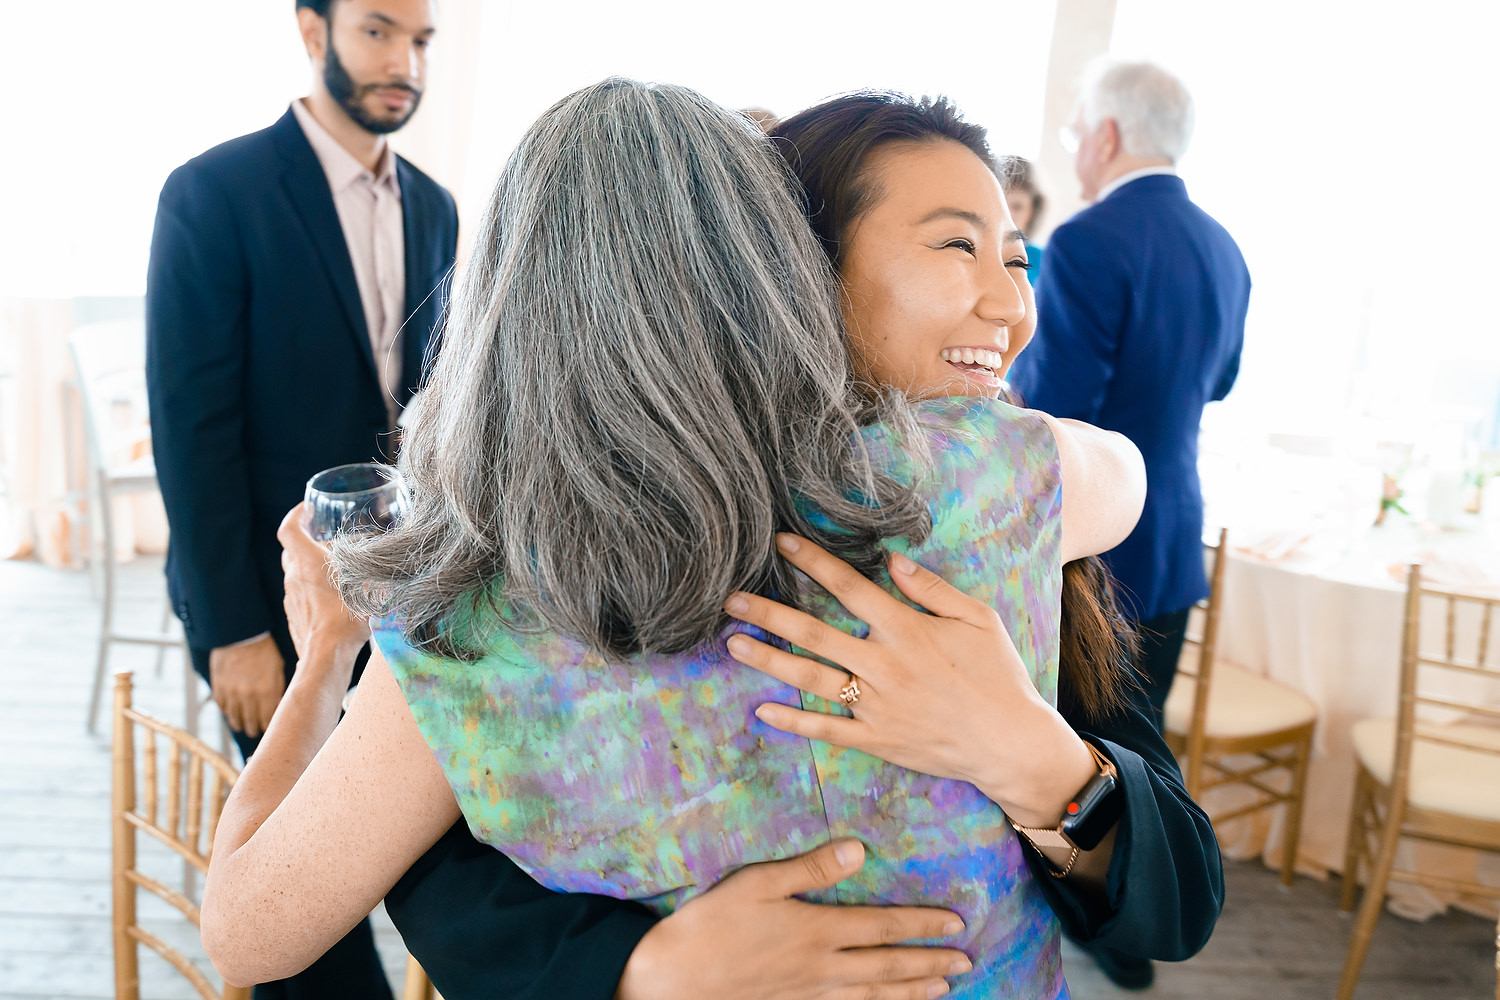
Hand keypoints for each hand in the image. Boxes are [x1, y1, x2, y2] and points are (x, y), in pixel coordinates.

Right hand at [208, 634, 284, 737]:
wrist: (240, 634)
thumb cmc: (264, 650)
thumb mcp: (278, 668)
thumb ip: (277, 689)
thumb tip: (278, 707)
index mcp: (266, 690)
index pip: (268, 719)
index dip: (269, 727)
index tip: (271, 730)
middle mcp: (247, 695)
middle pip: (250, 722)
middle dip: (254, 729)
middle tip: (256, 731)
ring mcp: (231, 692)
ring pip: (234, 718)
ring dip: (239, 724)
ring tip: (243, 726)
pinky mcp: (218, 686)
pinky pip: (222, 706)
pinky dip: (227, 712)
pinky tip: (231, 713)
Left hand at [278, 502, 369, 677]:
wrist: (326, 656)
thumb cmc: (345, 619)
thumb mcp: (368, 587)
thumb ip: (377, 568)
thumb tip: (393, 558)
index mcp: (307, 562)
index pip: (289, 529)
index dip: (296, 515)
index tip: (309, 510)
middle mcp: (294, 576)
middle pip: (292, 549)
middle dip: (308, 541)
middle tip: (329, 541)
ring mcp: (291, 597)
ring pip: (297, 572)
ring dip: (312, 567)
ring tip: (337, 571)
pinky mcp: (294, 614)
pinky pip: (301, 593)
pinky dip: (312, 588)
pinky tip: (333, 598)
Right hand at [615, 839, 969, 999]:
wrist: (676, 977)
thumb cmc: (713, 922)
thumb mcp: (759, 881)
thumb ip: (812, 867)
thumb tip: (859, 850)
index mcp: (818, 929)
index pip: (884, 926)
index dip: (922, 924)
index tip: (956, 923)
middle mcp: (823, 967)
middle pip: (889, 966)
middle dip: (930, 962)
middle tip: (966, 961)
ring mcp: (810, 992)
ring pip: (874, 995)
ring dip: (912, 991)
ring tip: (942, 987)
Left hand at [723, 534, 1094, 829]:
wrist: (1011, 744)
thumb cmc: (999, 676)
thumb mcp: (978, 620)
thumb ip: (933, 589)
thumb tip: (893, 559)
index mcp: (906, 630)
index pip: (849, 588)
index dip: (813, 562)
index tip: (782, 543)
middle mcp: (884, 666)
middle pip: (814, 633)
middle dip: (769, 614)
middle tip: (731, 599)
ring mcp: (877, 706)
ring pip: (811, 679)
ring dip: (769, 660)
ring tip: (733, 644)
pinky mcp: (877, 740)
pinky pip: (827, 729)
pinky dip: (792, 721)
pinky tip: (762, 710)